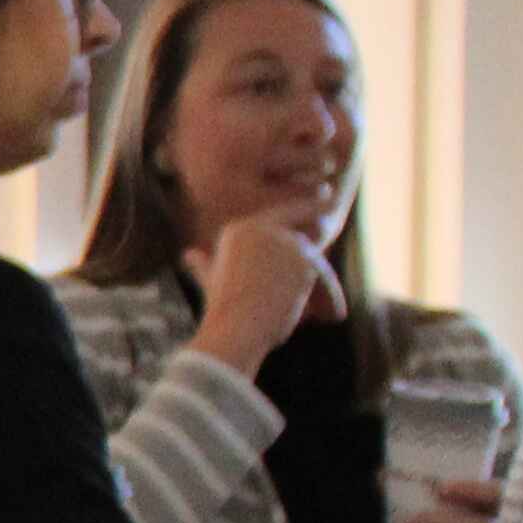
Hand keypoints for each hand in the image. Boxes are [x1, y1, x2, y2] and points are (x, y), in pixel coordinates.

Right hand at [190, 215, 332, 364]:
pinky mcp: (303, 258)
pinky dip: (331, 299)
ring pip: (315, 262)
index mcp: (237, 230)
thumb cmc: (221, 311)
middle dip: (322, 238)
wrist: (234, 329)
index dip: (308, 205)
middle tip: (334, 216)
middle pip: (304, 236)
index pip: (282, 213)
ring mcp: (283, 241)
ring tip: (330, 313)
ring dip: (325, 289)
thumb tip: (188, 255)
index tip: (328, 193)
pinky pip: (324, 278)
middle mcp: (260, 228)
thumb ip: (204, 265)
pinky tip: (333, 315)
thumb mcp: (212, 282)